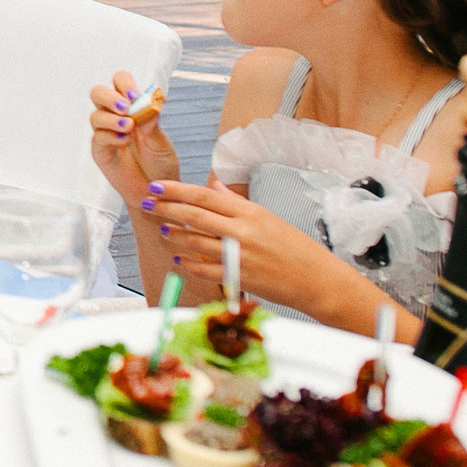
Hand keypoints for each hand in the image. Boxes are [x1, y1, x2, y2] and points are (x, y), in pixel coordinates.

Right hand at [87, 70, 178, 200]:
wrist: (156, 193)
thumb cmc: (160, 165)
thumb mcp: (161, 143)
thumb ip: (151, 123)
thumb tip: (147, 102)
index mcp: (132, 108)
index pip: (119, 82)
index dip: (124, 83)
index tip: (134, 94)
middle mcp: (115, 117)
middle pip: (98, 93)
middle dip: (110, 97)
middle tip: (125, 107)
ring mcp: (106, 134)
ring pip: (95, 115)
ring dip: (111, 118)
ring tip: (129, 127)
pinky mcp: (100, 151)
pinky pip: (98, 137)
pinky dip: (111, 136)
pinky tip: (123, 142)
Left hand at [140, 178, 357, 316]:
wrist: (318, 281)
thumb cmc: (297, 249)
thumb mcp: (269, 218)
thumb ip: (239, 204)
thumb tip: (217, 187)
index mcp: (250, 213)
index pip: (205, 196)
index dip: (177, 190)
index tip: (157, 186)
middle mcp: (243, 232)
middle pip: (194, 216)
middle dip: (166, 208)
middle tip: (147, 203)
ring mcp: (240, 256)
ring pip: (195, 242)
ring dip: (174, 235)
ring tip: (163, 229)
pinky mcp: (239, 278)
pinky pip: (204, 269)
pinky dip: (188, 262)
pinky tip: (179, 257)